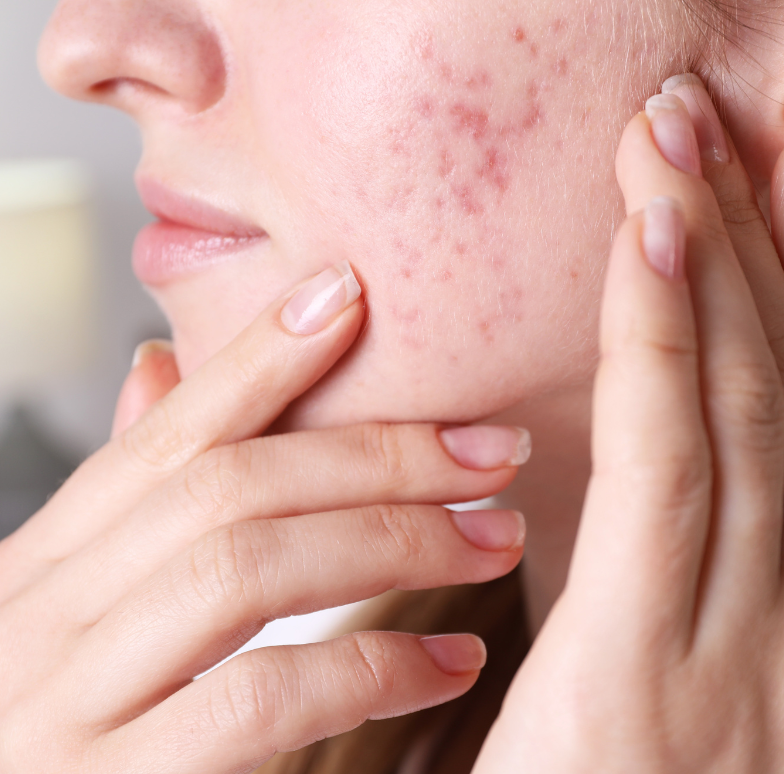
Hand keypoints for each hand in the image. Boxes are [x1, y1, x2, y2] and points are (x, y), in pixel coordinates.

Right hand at [0, 263, 527, 772]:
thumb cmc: (60, 740)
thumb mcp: (73, 612)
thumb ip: (129, 505)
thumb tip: (159, 367)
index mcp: (44, 566)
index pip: (167, 435)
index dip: (256, 358)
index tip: (350, 296)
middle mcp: (41, 617)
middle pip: (229, 487)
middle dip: (377, 456)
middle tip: (493, 451)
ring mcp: (62, 704)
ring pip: (247, 568)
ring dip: (394, 539)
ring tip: (496, 539)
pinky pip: (261, 698)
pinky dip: (371, 666)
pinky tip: (452, 662)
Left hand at [474, 76, 783, 771]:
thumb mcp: (754, 687)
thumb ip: (757, 574)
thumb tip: (730, 448)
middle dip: (776, 237)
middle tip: (731, 119)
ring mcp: (773, 662)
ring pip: (748, 407)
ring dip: (717, 255)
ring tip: (680, 143)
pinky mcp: (651, 677)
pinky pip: (664, 467)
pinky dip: (662, 341)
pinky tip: (651, 241)